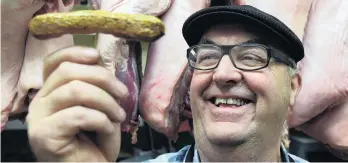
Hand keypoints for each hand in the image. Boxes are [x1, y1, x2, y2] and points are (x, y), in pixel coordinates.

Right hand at [26, 46, 128, 161]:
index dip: (76, 53)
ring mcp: (38, 118)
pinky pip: (78, 115)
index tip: (97, 56)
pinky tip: (107, 129)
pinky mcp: (44, 134)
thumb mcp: (100, 105)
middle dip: (103, 78)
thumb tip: (100, 61)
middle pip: (68, 71)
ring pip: (75, 90)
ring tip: (119, 116)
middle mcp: (39, 101)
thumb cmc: (96, 139)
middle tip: (123, 94)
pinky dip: (101, 120)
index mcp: (51, 91)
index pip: (54, 62)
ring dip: (106, 102)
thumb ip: (95, 84)